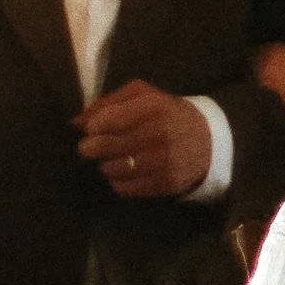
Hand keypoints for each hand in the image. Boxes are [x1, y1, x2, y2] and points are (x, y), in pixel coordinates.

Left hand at [77, 79, 213, 200]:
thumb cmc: (166, 113)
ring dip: (104, 165)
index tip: (91, 129)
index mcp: (154, 106)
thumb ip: (108, 102)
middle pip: (107, 146)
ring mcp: (165, 161)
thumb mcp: (142, 95)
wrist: (208, 140)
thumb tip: (76, 121)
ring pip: (113, 170)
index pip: (109, 119)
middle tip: (90, 147)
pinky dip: (117, 181)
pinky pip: (125, 188)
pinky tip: (124, 172)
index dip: (93, 126)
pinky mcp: (166, 184)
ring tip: (110, 159)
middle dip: (91, 148)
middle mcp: (160, 133)